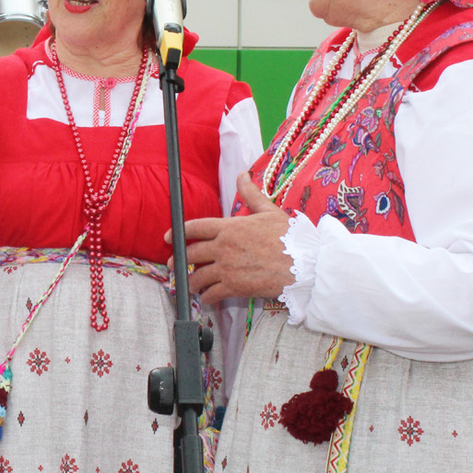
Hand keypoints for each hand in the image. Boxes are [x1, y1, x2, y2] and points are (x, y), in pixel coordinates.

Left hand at [177, 174, 295, 305]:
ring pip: (197, 277)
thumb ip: (251, 194)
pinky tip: (207, 297)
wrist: (304, 263)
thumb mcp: (269, 211)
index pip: (195, 227)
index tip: (168, 238)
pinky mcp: (234, 287)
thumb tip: (242, 175)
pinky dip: (206, 297)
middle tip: (173, 265)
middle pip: (190, 254)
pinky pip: (211, 294)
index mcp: (229, 227)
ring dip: (190, 282)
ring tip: (190, 285)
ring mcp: (227, 267)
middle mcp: (223, 246)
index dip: (178, 232)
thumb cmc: (290, 237)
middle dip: (178, 261)